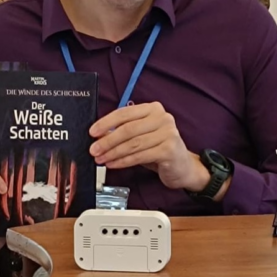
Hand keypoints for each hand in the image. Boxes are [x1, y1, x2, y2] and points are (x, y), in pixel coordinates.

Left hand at [89, 102, 209, 191]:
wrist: (183, 167)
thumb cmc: (159, 149)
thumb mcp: (141, 136)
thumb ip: (124, 132)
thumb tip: (100, 135)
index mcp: (153, 109)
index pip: (125, 113)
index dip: (106, 122)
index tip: (93, 132)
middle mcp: (163, 118)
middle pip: (128, 129)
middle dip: (108, 140)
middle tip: (94, 149)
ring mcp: (168, 133)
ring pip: (133, 143)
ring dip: (113, 153)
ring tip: (101, 159)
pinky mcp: (169, 150)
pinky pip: (140, 156)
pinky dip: (124, 161)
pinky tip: (114, 164)